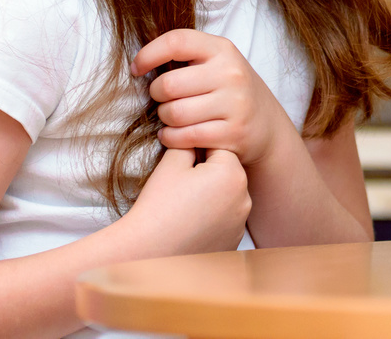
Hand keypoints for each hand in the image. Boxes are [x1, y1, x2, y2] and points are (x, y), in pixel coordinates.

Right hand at [125, 146, 250, 254]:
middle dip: (208, 175)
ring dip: (212, 197)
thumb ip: (189, 143)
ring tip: (184, 208)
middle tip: (180, 189)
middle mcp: (244, 199)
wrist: (146, 254)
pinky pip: (225, 220)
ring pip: (227, 197)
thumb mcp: (172, 164)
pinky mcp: (233, 242)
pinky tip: (190, 225)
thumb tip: (198, 136)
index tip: (181, 169)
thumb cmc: (157, 206)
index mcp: (232, 174)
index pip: (219, 150)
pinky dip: (212, 219)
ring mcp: (240, 223)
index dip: (197, 155)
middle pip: (227, 174)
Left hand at [132, 29, 288, 166]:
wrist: (266, 124)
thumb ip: (186, 56)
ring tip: (171, 117)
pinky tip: (174, 134)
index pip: (177, 41)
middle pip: (168, 84)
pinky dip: (170, 138)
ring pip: (174, 113)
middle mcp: (231, 73)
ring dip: (163, 119)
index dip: (149, 54)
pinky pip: (184, 137)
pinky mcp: (233, 133)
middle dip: (156, 95)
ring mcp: (235, 104)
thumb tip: (139, 63)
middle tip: (162, 99)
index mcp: (223, 49)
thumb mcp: (217, 62)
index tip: (137, 68)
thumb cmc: (229, 90)